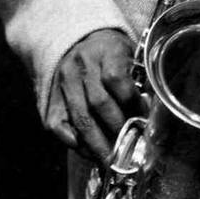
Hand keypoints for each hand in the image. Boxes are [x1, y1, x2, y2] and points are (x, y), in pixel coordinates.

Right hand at [46, 28, 143, 162]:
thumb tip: (149, 113)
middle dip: (116, 129)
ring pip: (79, 118)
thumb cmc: (111, 52)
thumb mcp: (128, 53)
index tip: (143, 118)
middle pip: (98, 103)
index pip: (116, 79)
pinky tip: (87, 151)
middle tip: (129, 146)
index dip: (131, 102)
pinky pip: (57, 125)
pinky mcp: (51, 97)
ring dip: (96, 144)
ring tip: (110, 159)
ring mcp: (63, 82)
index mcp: (105, 50)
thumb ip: (137, 78)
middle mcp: (81, 65)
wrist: (79, 39)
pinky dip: (72, 141)